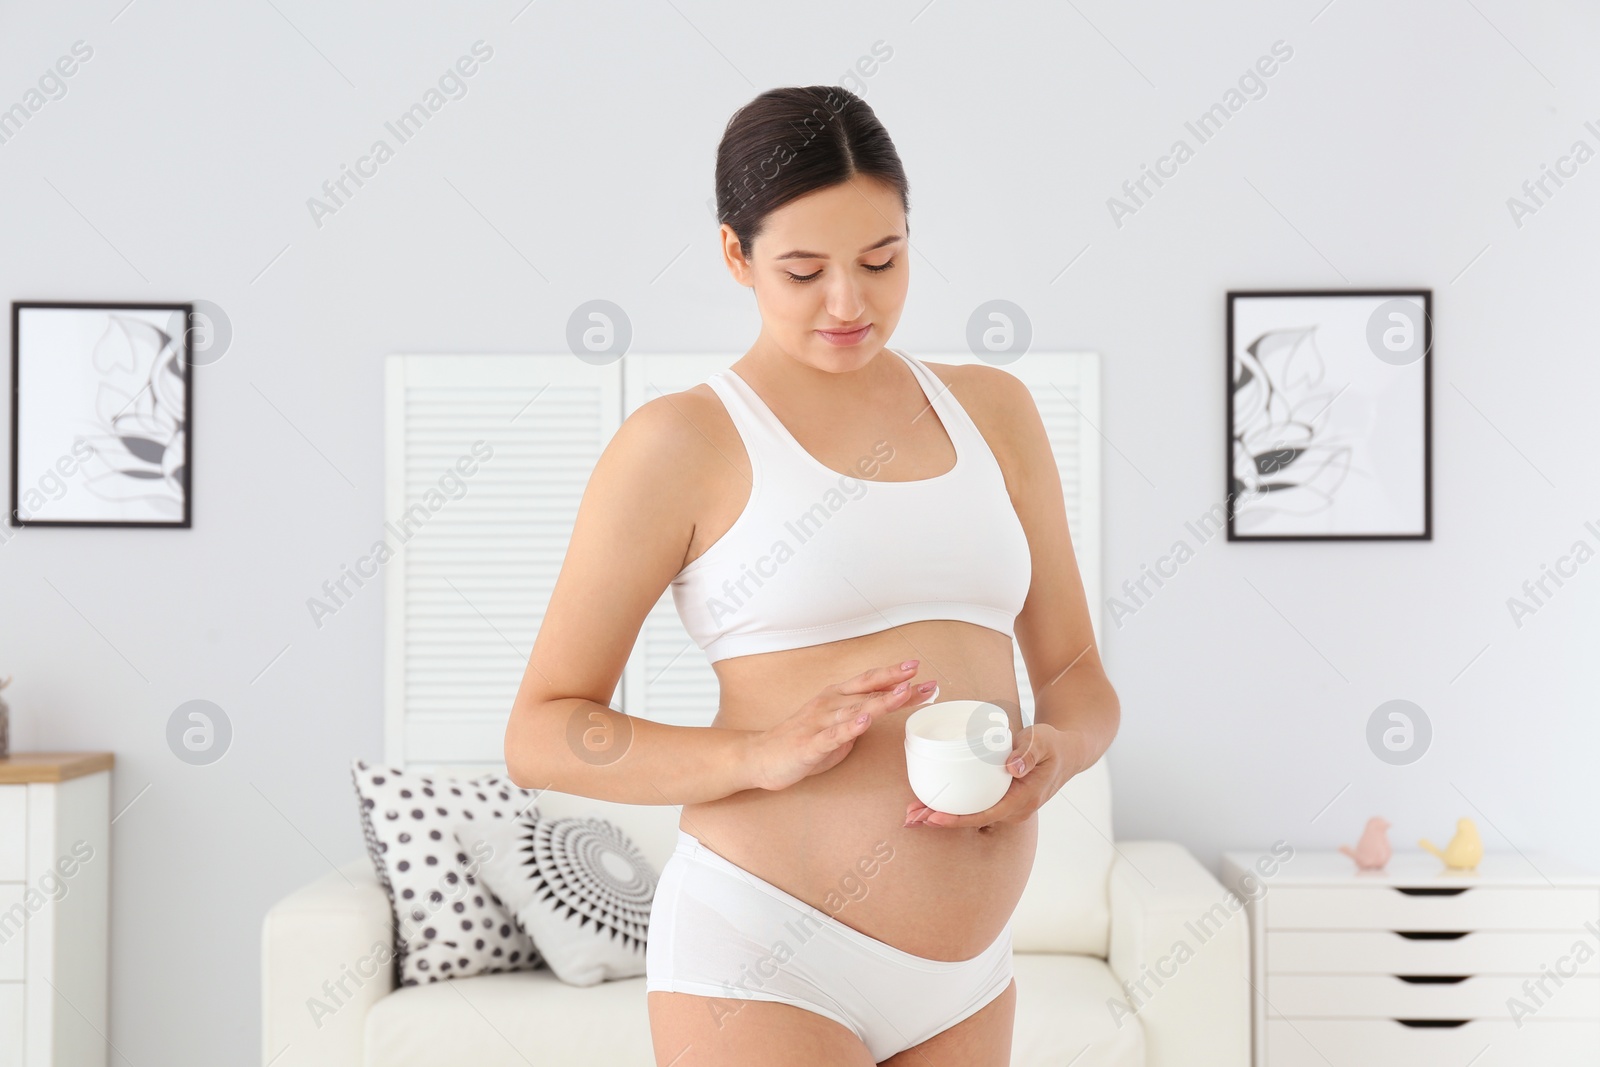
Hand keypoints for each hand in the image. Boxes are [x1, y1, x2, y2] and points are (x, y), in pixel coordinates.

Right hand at [750, 660, 939, 791]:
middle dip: (896, 684)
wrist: (760, 757)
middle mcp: (828, 704)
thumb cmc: (799, 742)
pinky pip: (832, 735)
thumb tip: (878, 714)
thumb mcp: (835, 728)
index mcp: (835, 698)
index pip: (869, 682)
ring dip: (881, 701)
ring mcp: (818, 723)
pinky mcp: (809, 744)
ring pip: (855, 710)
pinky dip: (850, 728)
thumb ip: (857, 720)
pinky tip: (865, 721)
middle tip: (922, 677)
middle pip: (867, 691)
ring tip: (903, 693)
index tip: (917, 669)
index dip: (893, 675)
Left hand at [904, 722, 1082, 829]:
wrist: (1070, 752)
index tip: (933, 816)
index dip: (957, 819)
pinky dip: (955, 807)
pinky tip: (934, 803)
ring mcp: (1010, 807)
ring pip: (973, 816)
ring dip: (945, 815)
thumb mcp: (1044, 741)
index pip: (984, 815)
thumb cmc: (1055, 745)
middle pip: (973, 820)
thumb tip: (1013, 767)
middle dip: (942, 820)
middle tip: (910, 816)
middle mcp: (1015, 810)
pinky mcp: (1004, 800)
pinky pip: (977, 807)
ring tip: (913, 812)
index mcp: (1024, 800)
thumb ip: (1029, 751)